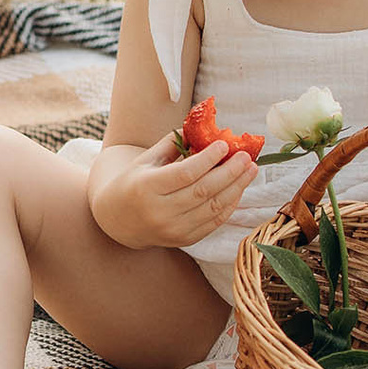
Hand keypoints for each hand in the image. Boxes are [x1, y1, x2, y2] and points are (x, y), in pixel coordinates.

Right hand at [94, 133, 257, 249]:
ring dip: (236, 188)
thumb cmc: (134, 183)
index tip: (225, 145)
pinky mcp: (184, 239)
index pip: (184, 173)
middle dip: (230, 172)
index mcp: (147, 187)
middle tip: (247, 157)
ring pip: (213, 208)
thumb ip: (172, 144)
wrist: (117, 220)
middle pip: (203, 191)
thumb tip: (202, 129)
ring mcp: (173, 229)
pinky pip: (213, 222)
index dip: (208, 159)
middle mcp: (160, 211)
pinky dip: (230, 205)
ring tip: (250, 171)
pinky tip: (238, 189)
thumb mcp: (146, 160)